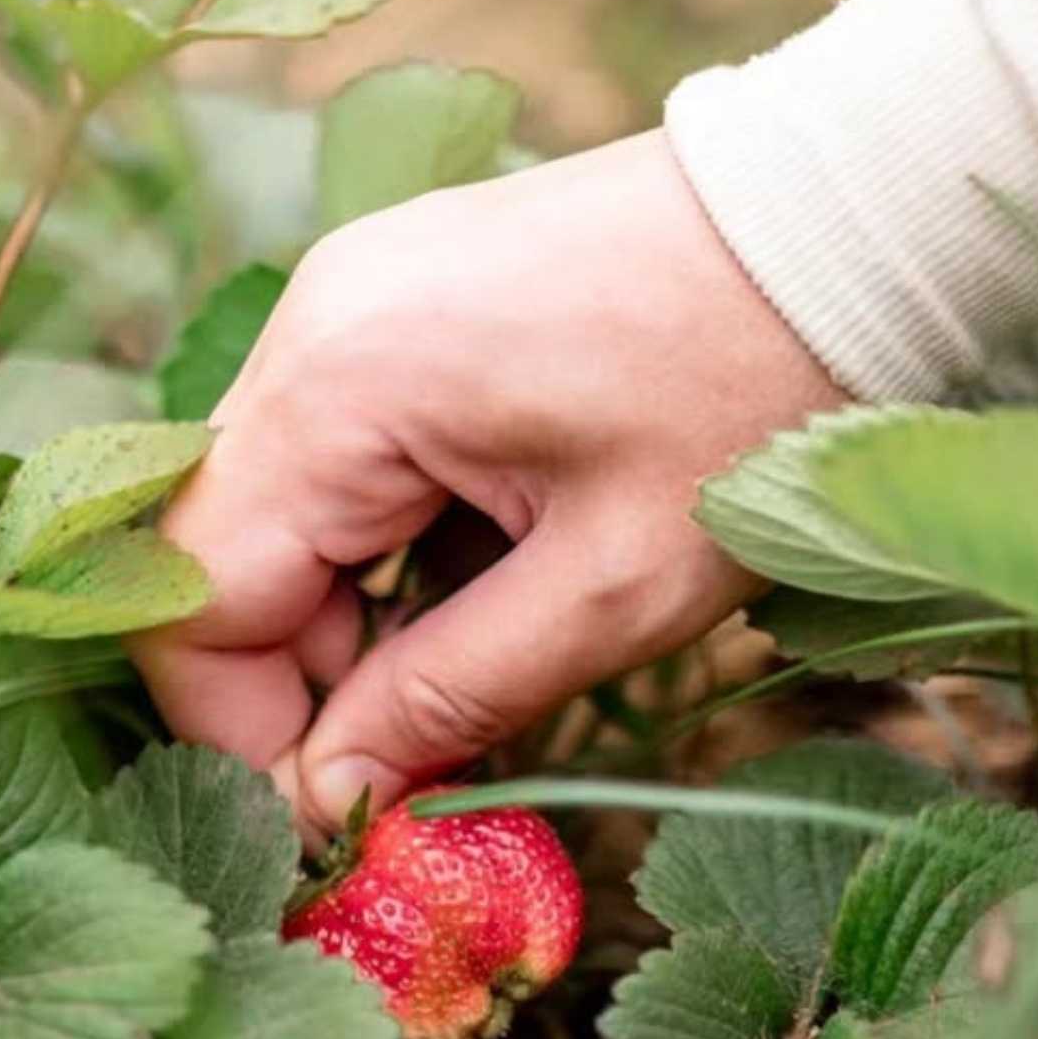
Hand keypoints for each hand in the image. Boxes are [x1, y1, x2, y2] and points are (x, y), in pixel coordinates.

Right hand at [128, 129, 847, 833]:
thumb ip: (447, 699)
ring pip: (281, 504)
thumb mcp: (611, 588)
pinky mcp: (403, 298)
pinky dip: (393, 533)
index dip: (244, 728)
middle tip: (425, 744)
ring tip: (492, 638)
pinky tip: (497, 556)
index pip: (191, 594)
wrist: (846, 229)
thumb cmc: (753, 398)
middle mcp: (315, 321)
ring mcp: (354, 297)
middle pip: (222, 549)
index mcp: (343, 383)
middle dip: (305, 673)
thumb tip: (327, 799)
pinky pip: (342, 447)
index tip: (343, 809)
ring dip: (355, 607)